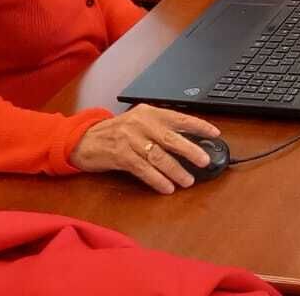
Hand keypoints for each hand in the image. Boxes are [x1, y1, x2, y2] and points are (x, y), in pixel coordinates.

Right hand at [69, 104, 220, 193]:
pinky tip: (167, 187)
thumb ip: (159, 127)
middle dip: (191, 150)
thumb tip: (187, 140)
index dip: (199, 126)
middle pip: (171, 138)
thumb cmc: (115, 132)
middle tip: (205, 161)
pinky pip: (144, 170)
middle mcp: (141, 123)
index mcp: (149, 112)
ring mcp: (130, 139)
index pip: (179, 117)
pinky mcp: (121, 156)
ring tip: (188, 180)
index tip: (215, 133)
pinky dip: (157, 180)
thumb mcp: (138, 122)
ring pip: (159, 156)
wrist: (83, 140)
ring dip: (176, 170)